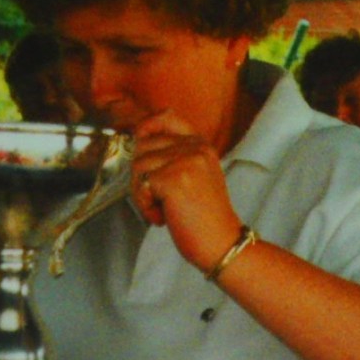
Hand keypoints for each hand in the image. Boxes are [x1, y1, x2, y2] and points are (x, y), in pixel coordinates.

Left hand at [130, 110, 241, 272]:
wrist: (221, 243)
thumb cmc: (204, 218)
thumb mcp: (194, 177)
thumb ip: (174, 156)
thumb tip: (138, 139)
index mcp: (201, 145)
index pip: (167, 116)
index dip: (147, 125)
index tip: (140, 139)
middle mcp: (195, 148)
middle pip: (143, 146)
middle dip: (141, 174)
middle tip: (159, 198)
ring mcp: (186, 161)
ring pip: (138, 166)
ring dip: (142, 194)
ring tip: (163, 210)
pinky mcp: (174, 178)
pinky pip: (140, 186)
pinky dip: (145, 207)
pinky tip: (163, 218)